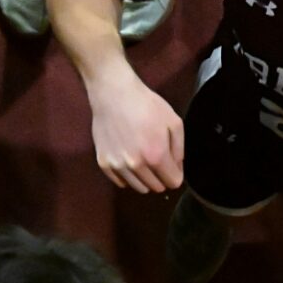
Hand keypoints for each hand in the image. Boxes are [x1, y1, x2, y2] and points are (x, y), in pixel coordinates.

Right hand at [88, 73, 183, 193]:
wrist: (113, 94)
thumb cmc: (146, 105)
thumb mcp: (173, 121)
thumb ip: (179, 149)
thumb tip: (177, 169)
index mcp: (156, 156)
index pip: (173, 182)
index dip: (176, 174)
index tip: (172, 166)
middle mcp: (136, 166)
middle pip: (155, 187)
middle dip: (161, 177)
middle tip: (157, 160)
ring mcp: (118, 166)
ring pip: (138, 188)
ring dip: (144, 178)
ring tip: (142, 159)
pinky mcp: (104, 163)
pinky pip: (120, 182)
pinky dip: (127, 176)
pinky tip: (129, 160)